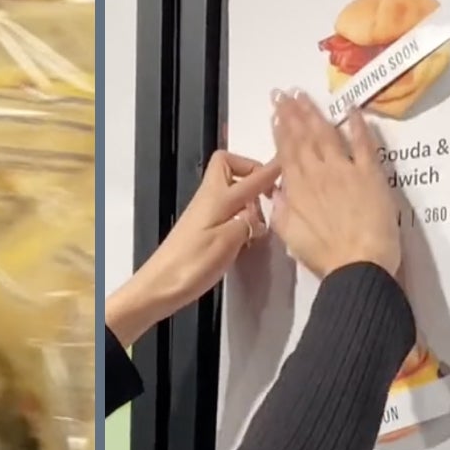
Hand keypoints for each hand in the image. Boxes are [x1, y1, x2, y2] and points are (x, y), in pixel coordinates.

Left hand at [107, 150, 280, 344]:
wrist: (159, 286)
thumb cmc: (193, 264)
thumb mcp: (227, 242)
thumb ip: (248, 223)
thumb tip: (258, 218)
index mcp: (217, 199)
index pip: (251, 178)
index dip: (271, 169)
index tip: (290, 163)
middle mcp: (209, 199)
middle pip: (228, 165)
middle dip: (251, 171)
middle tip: (268, 193)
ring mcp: (204, 213)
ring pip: (228, 187)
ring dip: (248, 194)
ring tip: (262, 218)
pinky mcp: (202, 228)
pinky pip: (226, 207)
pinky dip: (240, 212)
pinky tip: (248, 234)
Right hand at [268, 91, 401, 278]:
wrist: (358, 266)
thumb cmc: (325, 257)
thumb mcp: (291, 237)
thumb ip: (280, 210)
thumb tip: (274, 190)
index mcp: (297, 189)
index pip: (286, 152)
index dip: (280, 129)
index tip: (276, 111)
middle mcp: (317, 173)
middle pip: (303, 137)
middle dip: (293, 112)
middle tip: (286, 92)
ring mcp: (344, 170)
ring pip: (326, 134)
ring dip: (315, 112)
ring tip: (305, 95)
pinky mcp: (370, 174)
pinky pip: (363, 143)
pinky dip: (357, 124)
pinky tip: (352, 108)